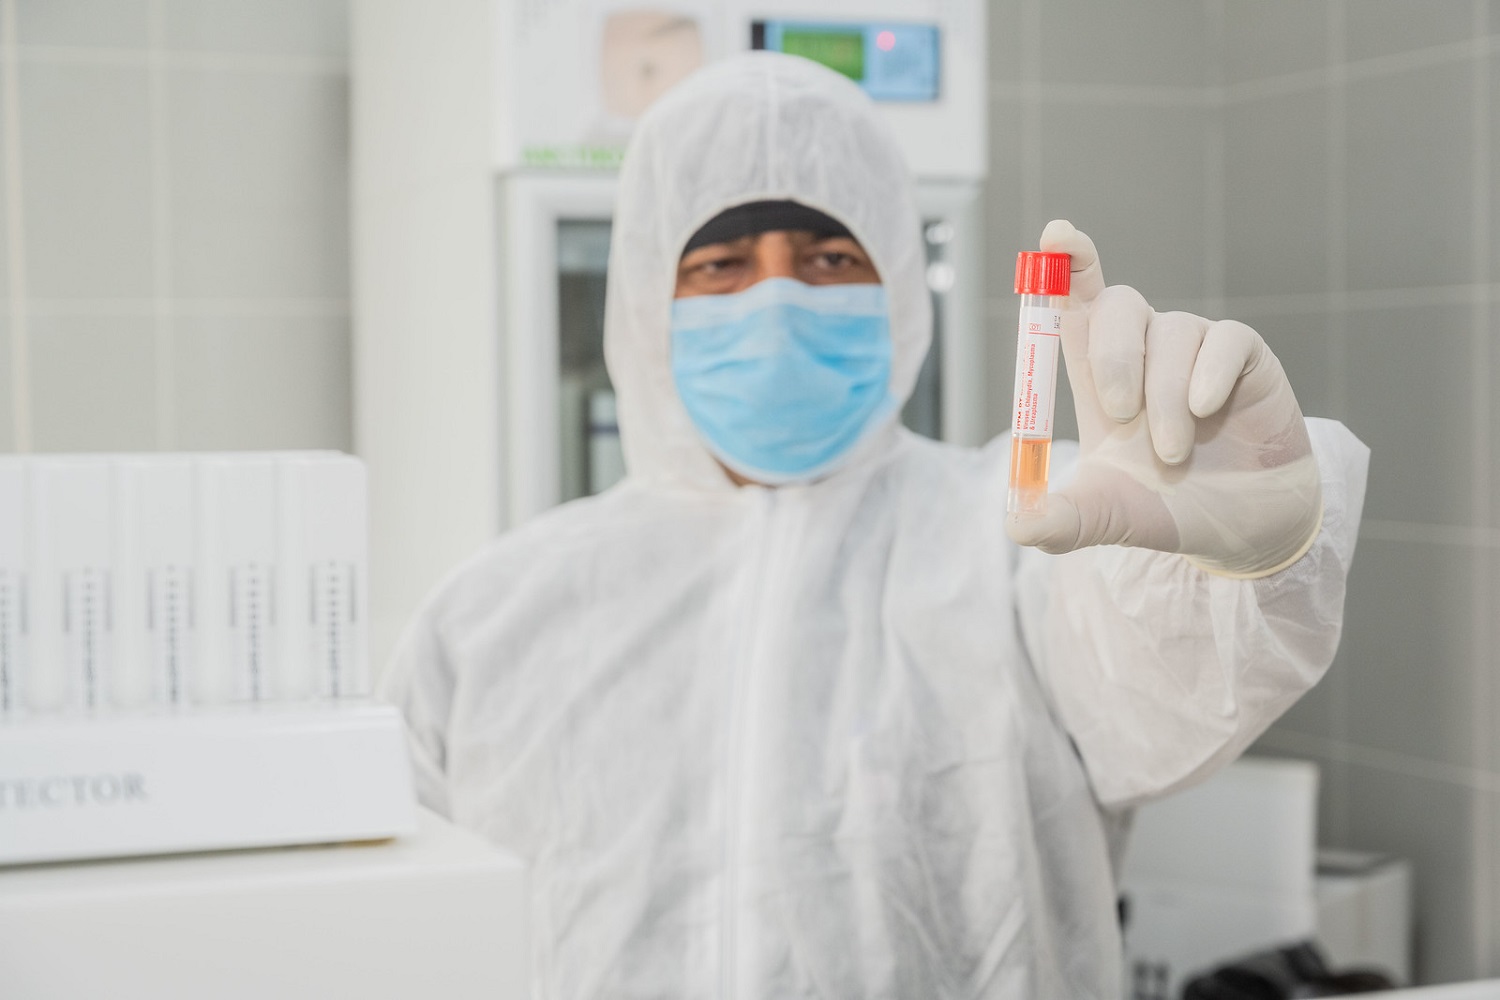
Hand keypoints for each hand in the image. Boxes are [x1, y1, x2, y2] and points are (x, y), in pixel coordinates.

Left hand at [1005, 220, 1321, 578]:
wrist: (1243, 528)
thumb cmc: (1166, 507)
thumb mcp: (1105, 517)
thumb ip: (1061, 521)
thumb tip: (1016, 525)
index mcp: (1097, 375)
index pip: (1075, 302)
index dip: (1066, 265)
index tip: (1056, 235)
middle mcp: (1144, 351)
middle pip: (1117, 304)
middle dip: (1112, 355)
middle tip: (1120, 415)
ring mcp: (1194, 349)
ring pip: (1171, 332)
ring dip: (1164, 396)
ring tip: (1172, 453)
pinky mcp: (1244, 357)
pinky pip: (1223, 340)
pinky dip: (1207, 375)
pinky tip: (1204, 411)